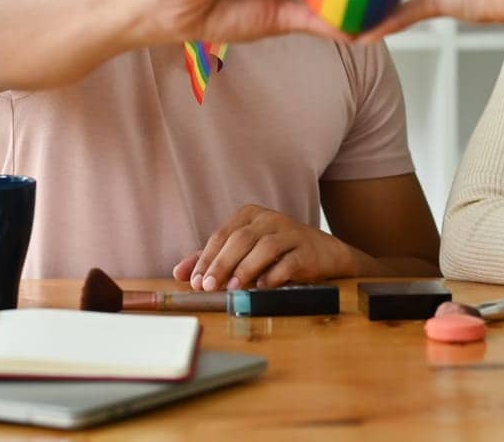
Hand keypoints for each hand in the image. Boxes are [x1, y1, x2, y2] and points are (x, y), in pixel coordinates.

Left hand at [172, 205, 361, 290]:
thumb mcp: (244, 252)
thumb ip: (213, 259)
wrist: (323, 253)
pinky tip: (262, 287)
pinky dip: (273, 275)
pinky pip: (289, 261)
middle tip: (208, 286)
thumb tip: (180, 273)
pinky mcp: (306, 249)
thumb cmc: (277, 253)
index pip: (222, 235)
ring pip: (264, 247)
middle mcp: (269, 218)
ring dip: (245, 269)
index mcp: (250, 215)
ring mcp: (290, 231)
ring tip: (232, 288)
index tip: (195, 282)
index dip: (206, 258)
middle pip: (240, 239)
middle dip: (221, 264)